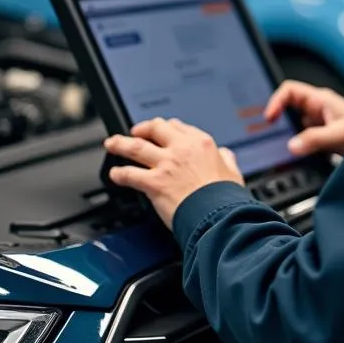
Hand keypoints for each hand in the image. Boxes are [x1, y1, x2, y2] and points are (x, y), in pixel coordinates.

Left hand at [104, 117, 244, 229]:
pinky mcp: (154, 182)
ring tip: (111, 144)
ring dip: (121, 144)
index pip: (177, 127)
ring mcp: (166, 165)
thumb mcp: (232, 172)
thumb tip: (225, 155)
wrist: (217, 215)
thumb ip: (226, 160)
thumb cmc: (225, 198)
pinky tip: (114, 175)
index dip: (166, 127)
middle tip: (134, 132)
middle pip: (155, 129)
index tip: (161, 130)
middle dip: (141, 129)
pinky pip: (130, 174)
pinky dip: (119, 174)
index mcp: (201, 144)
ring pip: (136, 147)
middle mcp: (182, 149)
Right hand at [264, 81, 343, 157]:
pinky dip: (295, 147)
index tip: (269, 119)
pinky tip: (293, 158)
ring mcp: (319, 124)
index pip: (289, 90)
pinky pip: (301, 140)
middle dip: (277, 122)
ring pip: (293, 126)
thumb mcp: (340, 134)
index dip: (275, 101)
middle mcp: (318, 109)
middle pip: (287, 109)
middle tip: (266, 138)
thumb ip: (315, 139)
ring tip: (276, 151)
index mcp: (321, 99)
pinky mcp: (322, 139)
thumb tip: (292, 145)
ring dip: (285, 137)